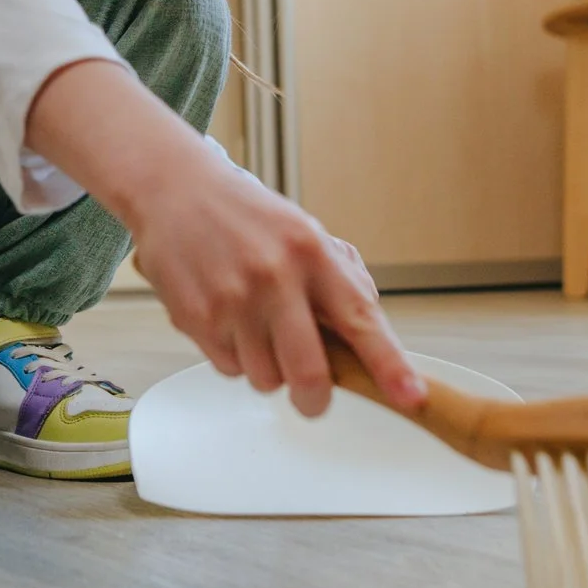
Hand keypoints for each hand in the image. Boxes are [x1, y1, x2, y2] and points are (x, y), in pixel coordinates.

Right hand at [25, 59, 423, 417]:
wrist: (175, 189)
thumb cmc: (248, 217)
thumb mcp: (306, 233)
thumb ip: (341, 281)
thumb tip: (368, 338)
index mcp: (311, 250)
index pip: (360, 317)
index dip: (389, 365)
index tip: (412, 397)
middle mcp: (273, 275)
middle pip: (308, 372)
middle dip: (315, 398)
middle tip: (314, 397)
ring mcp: (231, 299)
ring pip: (266, 379)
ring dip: (269, 369)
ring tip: (258, 328)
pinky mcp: (195, 318)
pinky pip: (230, 369)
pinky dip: (236, 357)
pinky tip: (229, 320)